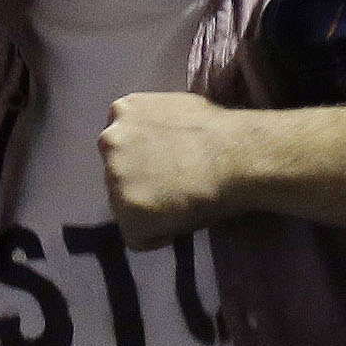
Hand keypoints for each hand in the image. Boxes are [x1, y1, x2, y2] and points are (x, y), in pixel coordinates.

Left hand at [102, 89, 248, 246]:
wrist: (235, 156)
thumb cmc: (220, 131)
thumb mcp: (176, 109)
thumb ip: (154, 126)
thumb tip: (159, 143)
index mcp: (123, 110)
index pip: (119, 143)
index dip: (142, 160)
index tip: (162, 167)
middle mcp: (110, 141)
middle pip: (116, 173)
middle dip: (139, 182)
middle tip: (172, 188)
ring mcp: (114, 178)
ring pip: (123, 205)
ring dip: (146, 209)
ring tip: (180, 205)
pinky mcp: (126, 212)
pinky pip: (137, 236)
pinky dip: (156, 236)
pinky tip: (180, 222)